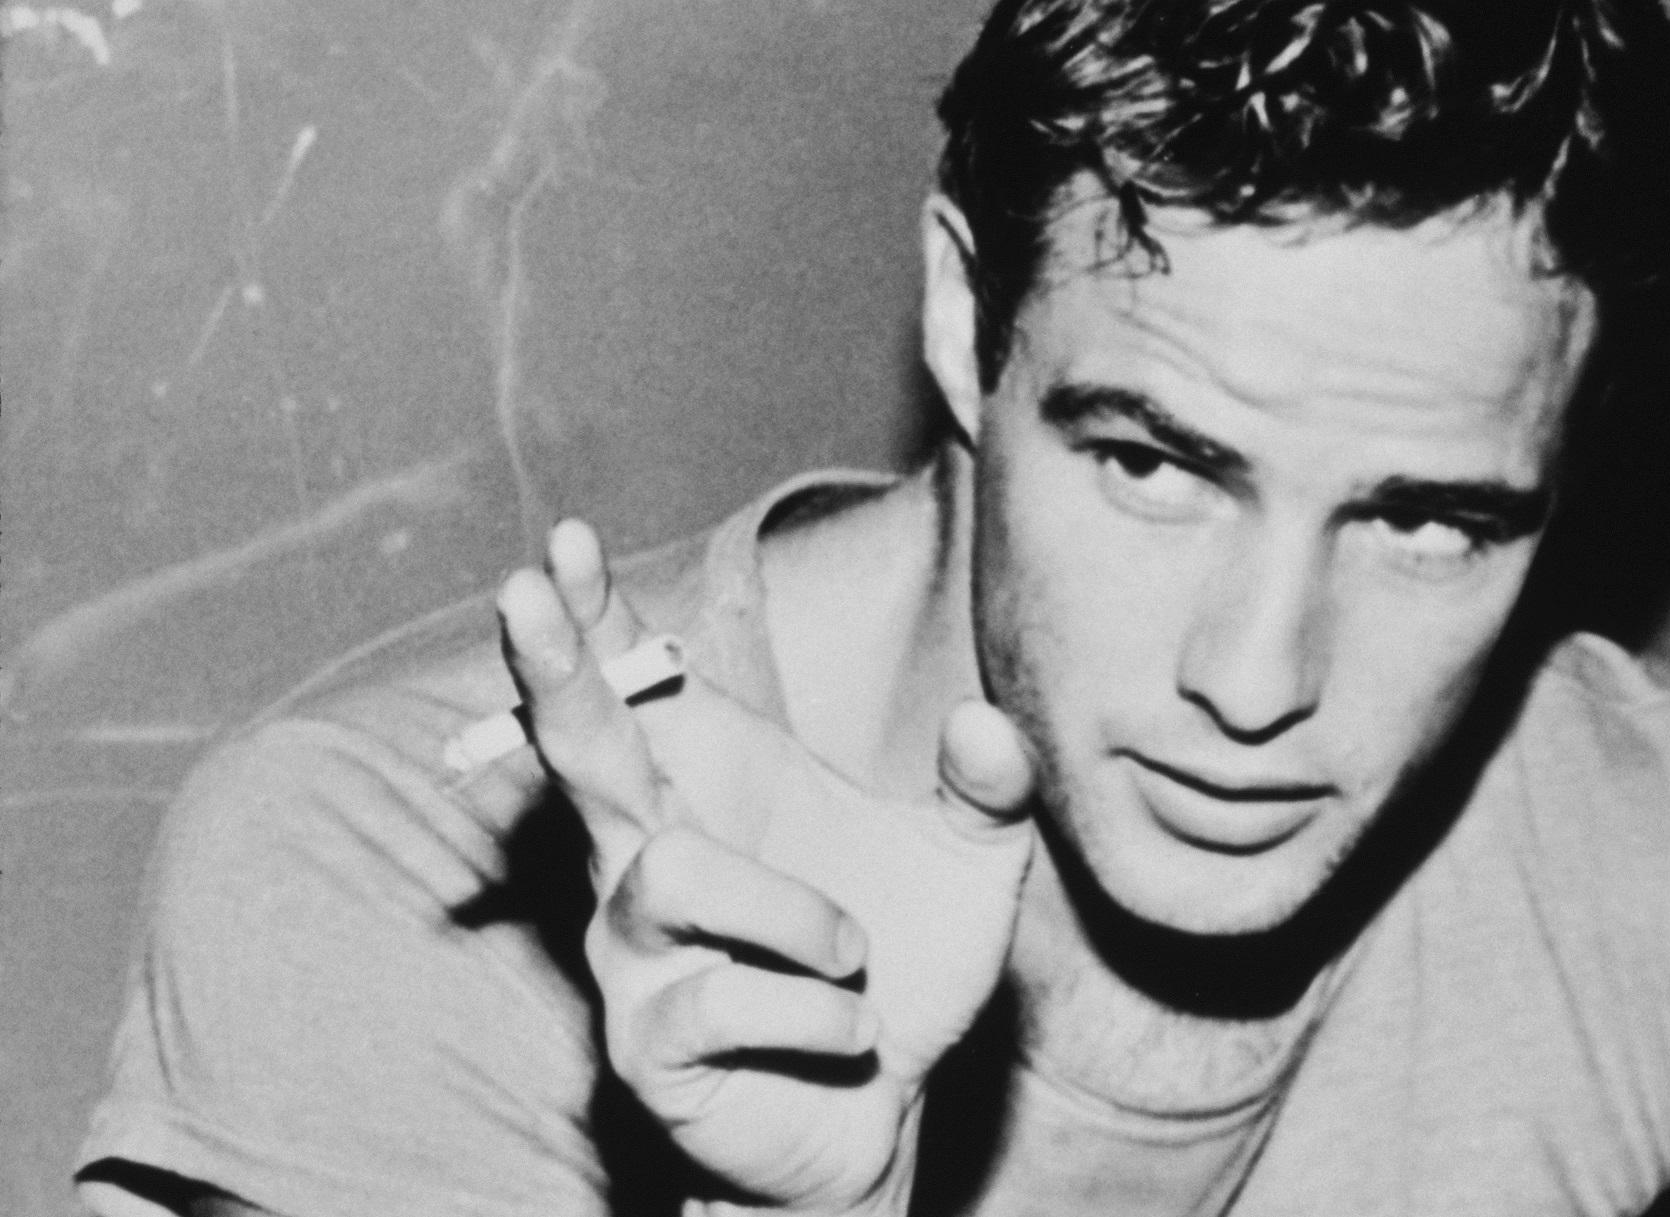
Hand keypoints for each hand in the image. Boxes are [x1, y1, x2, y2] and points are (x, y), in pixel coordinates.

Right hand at [499, 520, 1036, 1213]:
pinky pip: (722, 997)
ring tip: (856, 950)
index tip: (565, 543)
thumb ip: (984, 792)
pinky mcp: (649, 1043)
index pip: (637, 686)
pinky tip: (855, 1030)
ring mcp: (638, 950)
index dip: (594, 618)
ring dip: (793, 910)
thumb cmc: (899, 969)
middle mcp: (653, 853)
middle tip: (518, 592)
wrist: (881, 1110)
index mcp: (716, 787)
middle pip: (580, 748)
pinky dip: (818, 1011)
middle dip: (554, 669)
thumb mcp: (967, 871)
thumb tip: (985, 724)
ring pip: (672, 874)